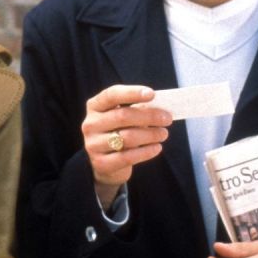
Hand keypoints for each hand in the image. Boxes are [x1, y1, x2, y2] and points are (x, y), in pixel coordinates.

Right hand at [81, 84, 171, 206]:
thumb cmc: (119, 132)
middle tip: (167, 119)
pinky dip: (146, 151)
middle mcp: (90, 124)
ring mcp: (93, 144)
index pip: (111, 95)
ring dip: (150, 134)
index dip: (131, 93)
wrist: (105, 164)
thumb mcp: (124, 118)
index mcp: (95, 107)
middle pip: (122, 116)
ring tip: (164, 134)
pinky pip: (128, 156)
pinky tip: (157, 148)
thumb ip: (137, 110)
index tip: (152, 94)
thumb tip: (161, 108)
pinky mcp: (101, 163)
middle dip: (149, 116)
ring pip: (127, 137)